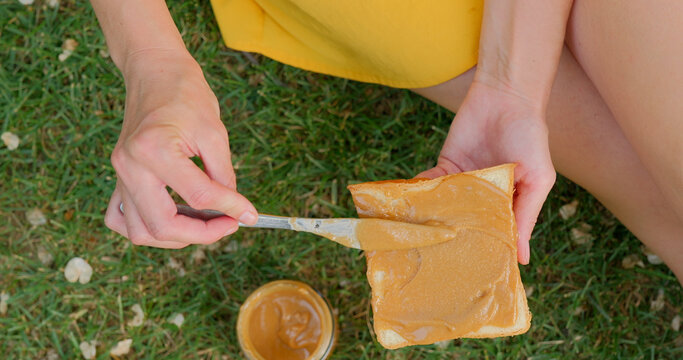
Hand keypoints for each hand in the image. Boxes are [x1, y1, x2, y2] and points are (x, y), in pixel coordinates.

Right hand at [104, 49, 256, 247]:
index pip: (199, 196)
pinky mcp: (117, 178)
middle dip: (201, 234)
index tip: (249, 215)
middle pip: (163, 225)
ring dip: (175, 237)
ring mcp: (118, 175)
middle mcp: (129, 167)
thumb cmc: (186, 96)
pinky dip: (146, 228)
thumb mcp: (215, 133)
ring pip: (140, 231)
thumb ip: (225, 176)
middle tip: (228, 224)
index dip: (230, 209)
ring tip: (204, 224)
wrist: (155, 73)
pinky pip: (120, 219)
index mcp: (153, 150)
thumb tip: (238, 212)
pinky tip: (172, 218)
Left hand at [417, 80, 555, 263]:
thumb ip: (526, 216)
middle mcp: (484, 197)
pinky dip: (420, 195)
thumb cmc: (530, 137)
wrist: (505, 97)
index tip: (472, 273)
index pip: (495, 234)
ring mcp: (462, 183)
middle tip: (439, 263)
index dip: (484, 250)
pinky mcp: (445, 166)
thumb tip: (523, 259)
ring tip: (421, 241)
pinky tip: (410, 209)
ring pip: (444, 208)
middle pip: (465, 225)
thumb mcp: (537, 179)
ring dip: (433, 220)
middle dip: (453, 240)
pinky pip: (429, 185)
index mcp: (509, 204)